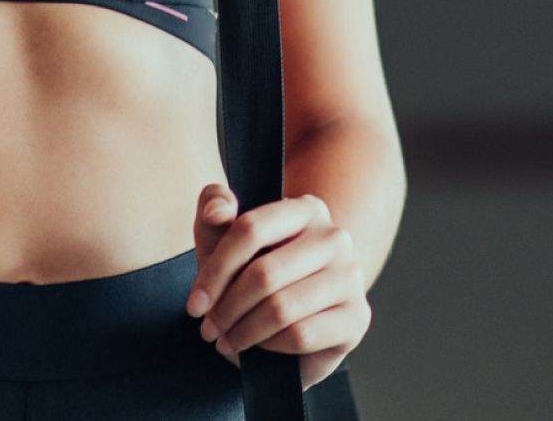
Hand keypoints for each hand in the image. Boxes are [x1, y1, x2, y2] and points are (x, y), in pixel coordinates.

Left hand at [186, 183, 369, 390]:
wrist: (291, 305)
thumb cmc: (251, 263)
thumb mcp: (222, 233)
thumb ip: (213, 205)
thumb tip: (218, 208)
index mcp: (305, 207)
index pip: (250, 230)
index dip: (216, 270)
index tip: (194, 303)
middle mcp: (334, 237)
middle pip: (265, 273)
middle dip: (227, 308)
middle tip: (209, 329)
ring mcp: (351, 277)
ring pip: (282, 308)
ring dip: (244, 331)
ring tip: (227, 340)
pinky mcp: (357, 318)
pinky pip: (302, 335)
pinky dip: (271, 346)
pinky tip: (259, 347)